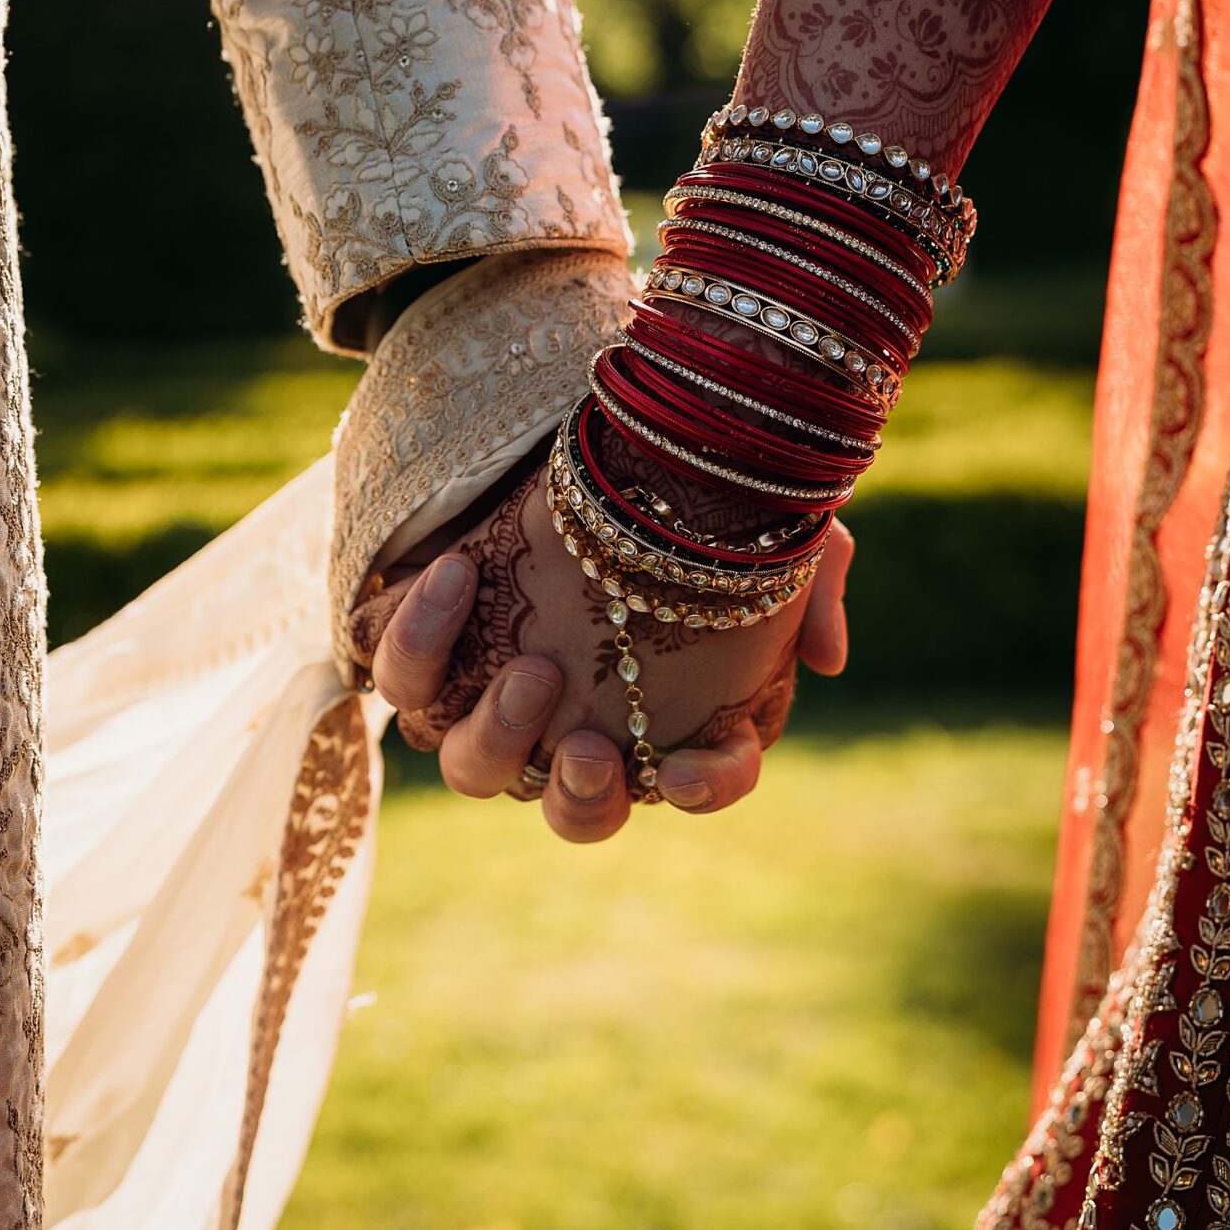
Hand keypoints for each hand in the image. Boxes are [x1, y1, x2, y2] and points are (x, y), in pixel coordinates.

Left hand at [350, 462, 853, 842]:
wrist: (595, 422)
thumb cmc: (688, 486)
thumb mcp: (770, 518)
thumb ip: (816, 580)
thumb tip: (828, 660)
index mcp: (665, 709)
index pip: (691, 780)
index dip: (699, 790)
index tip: (680, 770)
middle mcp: (576, 719)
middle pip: (573, 807)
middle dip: (581, 797)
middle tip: (593, 747)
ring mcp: (494, 689)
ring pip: (474, 768)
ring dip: (500, 739)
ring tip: (528, 668)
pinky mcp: (429, 641)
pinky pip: (401, 675)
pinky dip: (422, 640)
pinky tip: (458, 572)